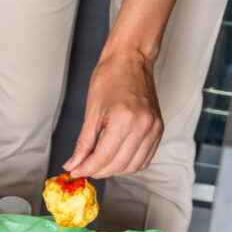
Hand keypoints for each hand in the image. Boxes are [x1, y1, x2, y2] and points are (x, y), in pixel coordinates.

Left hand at [63, 51, 163, 178]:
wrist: (131, 60)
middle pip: (118, 165)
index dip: (87, 168)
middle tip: (83, 168)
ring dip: (113, 171)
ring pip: (133, 166)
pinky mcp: (159, 129)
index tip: (75, 171)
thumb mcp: (91, 112)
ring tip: (98, 164)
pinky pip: (145, 158)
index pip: (103, 157)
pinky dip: (129, 164)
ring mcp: (154, 128)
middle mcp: (143, 126)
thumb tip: (73, 164)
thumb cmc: (110, 78)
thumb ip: (83, 143)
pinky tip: (115, 159)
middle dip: (98, 171)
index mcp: (124, 119)